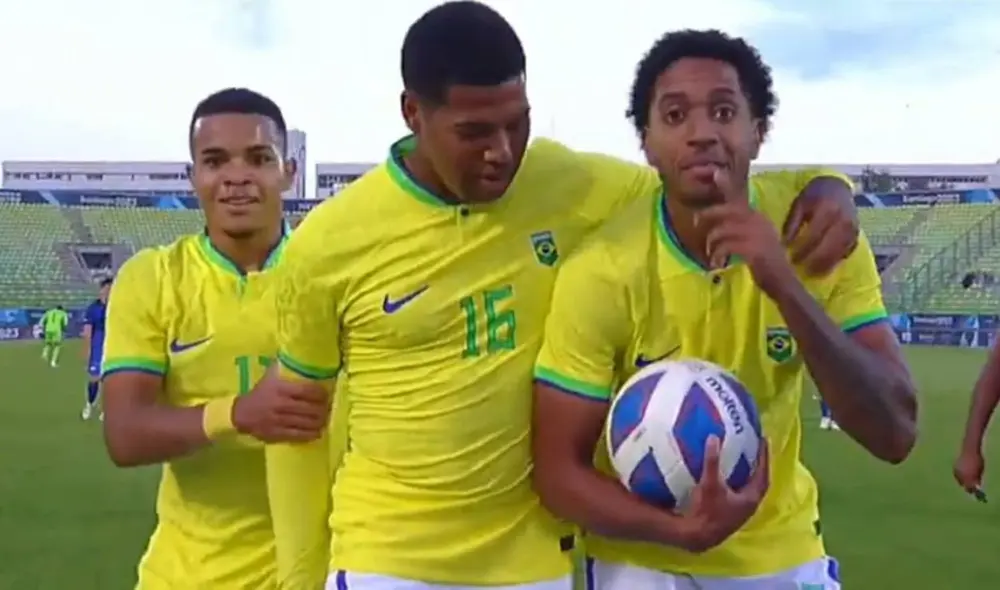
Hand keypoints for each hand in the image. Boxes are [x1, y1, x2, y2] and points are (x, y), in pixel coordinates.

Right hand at [232, 368, 329, 442]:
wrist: (240, 414)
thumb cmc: (260, 393)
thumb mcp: (269, 377)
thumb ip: (283, 366)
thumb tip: (296, 352)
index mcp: (280, 388)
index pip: (307, 391)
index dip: (320, 393)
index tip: (326, 394)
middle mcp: (280, 404)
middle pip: (309, 408)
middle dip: (323, 409)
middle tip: (328, 408)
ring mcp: (279, 421)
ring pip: (306, 423)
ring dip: (319, 422)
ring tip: (325, 419)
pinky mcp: (277, 434)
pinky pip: (298, 435)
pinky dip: (310, 434)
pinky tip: (317, 432)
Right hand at [676, 436, 769, 552]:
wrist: (697, 537)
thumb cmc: (707, 511)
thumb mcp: (710, 484)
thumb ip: (712, 461)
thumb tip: (713, 437)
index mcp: (751, 498)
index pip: (763, 474)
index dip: (764, 457)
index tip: (764, 441)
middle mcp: (750, 506)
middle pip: (759, 482)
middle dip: (758, 465)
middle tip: (755, 449)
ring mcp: (740, 512)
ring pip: (749, 489)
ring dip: (748, 475)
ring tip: (743, 459)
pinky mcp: (730, 515)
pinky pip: (739, 494)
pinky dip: (737, 483)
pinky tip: (728, 477)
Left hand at [698, 169, 794, 296]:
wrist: (783, 283)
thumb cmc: (765, 264)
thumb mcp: (752, 242)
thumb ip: (739, 230)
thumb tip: (720, 225)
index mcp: (758, 219)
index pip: (739, 200)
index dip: (727, 186)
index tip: (715, 173)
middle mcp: (759, 222)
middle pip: (729, 210)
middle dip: (709, 214)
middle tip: (696, 222)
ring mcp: (758, 235)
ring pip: (724, 230)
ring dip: (712, 243)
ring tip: (712, 256)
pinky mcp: (754, 250)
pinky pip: (727, 246)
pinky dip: (718, 255)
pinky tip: (717, 265)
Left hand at [783, 177, 858, 275]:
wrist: (837, 188)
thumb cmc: (813, 196)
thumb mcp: (799, 204)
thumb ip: (792, 224)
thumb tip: (784, 244)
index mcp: (827, 210)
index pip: (813, 236)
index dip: (801, 249)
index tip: (789, 259)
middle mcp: (843, 221)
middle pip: (827, 248)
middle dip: (811, 261)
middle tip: (797, 269)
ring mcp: (852, 230)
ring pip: (837, 254)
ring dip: (822, 266)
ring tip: (809, 273)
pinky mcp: (856, 237)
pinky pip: (844, 254)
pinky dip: (833, 263)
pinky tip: (822, 269)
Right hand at [954, 448, 984, 494]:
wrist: (969, 450)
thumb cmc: (977, 460)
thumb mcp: (980, 471)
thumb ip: (977, 478)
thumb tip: (976, 485)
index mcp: (969, 477)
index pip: (969, 488)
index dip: (971, 490)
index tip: (973, 491)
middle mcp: (962, 476)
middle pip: (963, 484)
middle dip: (966, 486)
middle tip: (969, 486)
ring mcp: (957, 471)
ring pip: (959, 480)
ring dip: (962, 481)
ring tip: (966, 480)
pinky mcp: (954, 467)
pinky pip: (956, 475)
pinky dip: (959, 476)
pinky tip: (962, 474)